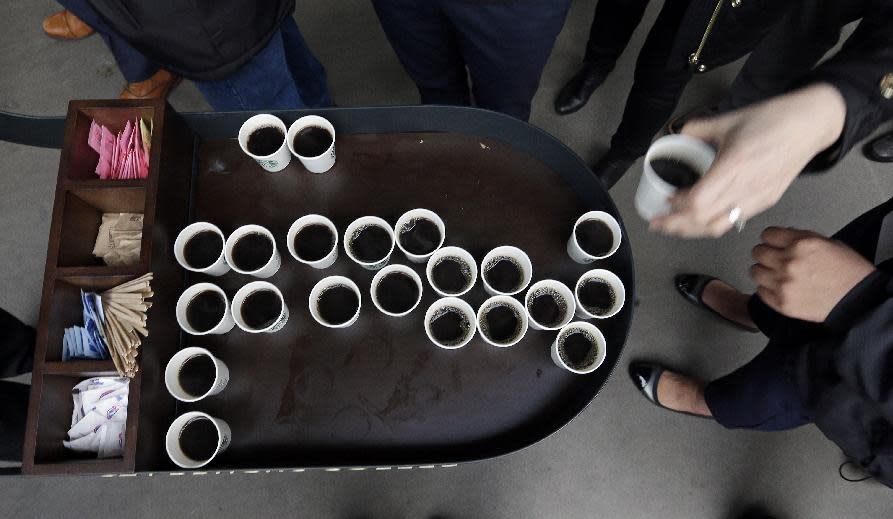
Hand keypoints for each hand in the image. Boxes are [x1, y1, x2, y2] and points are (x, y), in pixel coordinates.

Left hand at [650, 83, 845, 237]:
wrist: (811, 124)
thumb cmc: (775, 119)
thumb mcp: (728, 119)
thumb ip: (698, 129)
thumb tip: (678, 136)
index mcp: (734, 167)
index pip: (697, 202)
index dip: (678, 206)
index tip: (667, 199)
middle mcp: (746, 188)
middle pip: (703, 222)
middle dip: (676, 226)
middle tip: (658, 224)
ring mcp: (758, 198)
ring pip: (719, 227)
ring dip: (693, 230)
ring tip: (676, 225)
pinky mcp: (766, 201)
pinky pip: (734, 220)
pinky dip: (713, 223)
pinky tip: (703, 216)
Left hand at [750, 227, 875, 321]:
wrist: (858, 300)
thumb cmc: (847, 272)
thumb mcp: (827, 243)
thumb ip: (800, 238)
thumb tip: (781, 237)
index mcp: (801, 244)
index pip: (767, 235)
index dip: (771, 239)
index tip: (773, 243)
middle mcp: (789, 262)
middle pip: (758, 252)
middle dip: (766, 254)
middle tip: (774, 259)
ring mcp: (783, 284)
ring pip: (755, 272)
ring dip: (764, 272)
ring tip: (776, 274)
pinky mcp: (781, 303)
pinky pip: (760, 291)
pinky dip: (767, 289)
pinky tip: (781, 288)